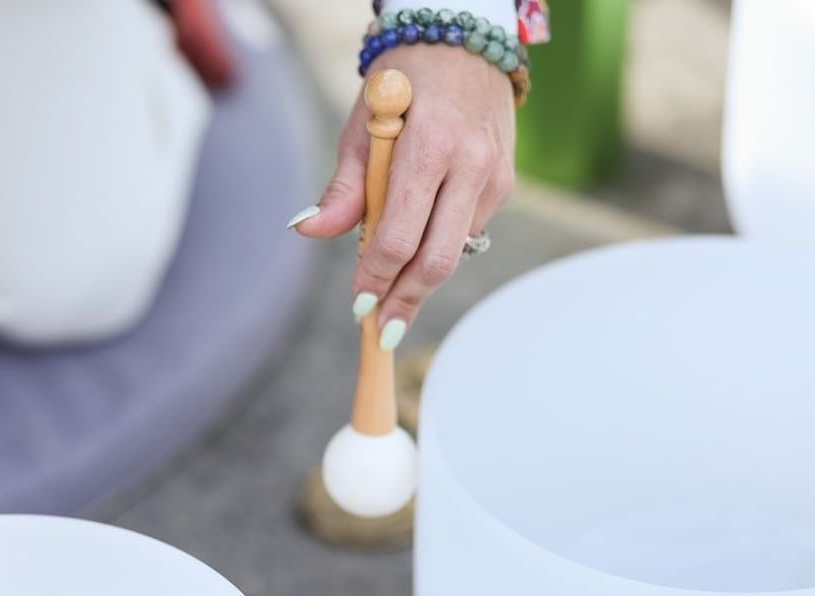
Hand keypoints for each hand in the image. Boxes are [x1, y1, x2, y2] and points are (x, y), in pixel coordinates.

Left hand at [292, 45, 515, 343]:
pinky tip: (418, 240)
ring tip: (391, 297)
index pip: (399, 235)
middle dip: (405, 301)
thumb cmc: (401, 82)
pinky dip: (437, 244)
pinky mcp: (505, 183)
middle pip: (437, 259)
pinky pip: (467, 231)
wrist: (463, 42)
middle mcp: (471, 164)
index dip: (376, 279)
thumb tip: (309, 230)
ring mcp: (495, 176)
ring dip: (421, 279)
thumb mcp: (361, 123)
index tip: (358, 308)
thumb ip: (344, 185)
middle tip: (381, 333)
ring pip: (455, 251)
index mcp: (430, 146)